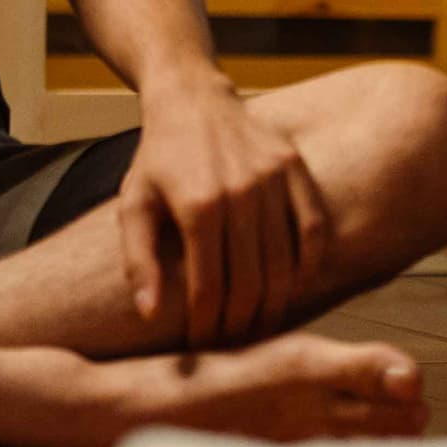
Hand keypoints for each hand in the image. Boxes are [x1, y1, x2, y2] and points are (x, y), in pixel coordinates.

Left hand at [117, 77, 335, 347]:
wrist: (192, 99)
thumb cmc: (159, 159)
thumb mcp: (134, 205)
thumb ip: (139, 260)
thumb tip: (150, 314)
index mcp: (197, 206)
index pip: (209, 286)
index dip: (208, 324)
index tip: (204, 346)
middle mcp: (239, 192)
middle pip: (250, 280)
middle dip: (241, 322)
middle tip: (235, 343)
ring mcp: (272, 179)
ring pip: (284, 261)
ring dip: (275, 302)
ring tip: (263, 326)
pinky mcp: (293, 168)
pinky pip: (312, 227)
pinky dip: (308, 263)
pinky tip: (295, 286)